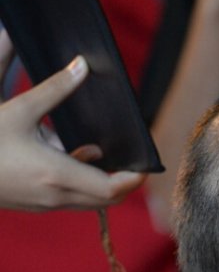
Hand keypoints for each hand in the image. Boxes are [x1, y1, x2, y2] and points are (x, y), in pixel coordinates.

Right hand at [0, 33, 144, 210]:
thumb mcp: (19, 109)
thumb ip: (54, 89)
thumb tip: (81, 65)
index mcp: (57, 175)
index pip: (113, 189)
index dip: (135, 179)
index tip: (146, 164)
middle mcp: (56, 196)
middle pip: (109, 200)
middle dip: (125, 181)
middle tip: (135, 159)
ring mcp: (46, 205)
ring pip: (90, 202)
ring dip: (102, 182)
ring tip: (98, 151)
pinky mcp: (36, 206)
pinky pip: (71, 200)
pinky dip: (81, 184)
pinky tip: (70, 155)